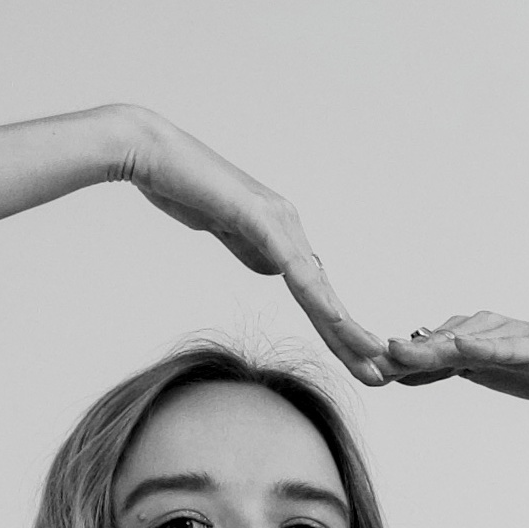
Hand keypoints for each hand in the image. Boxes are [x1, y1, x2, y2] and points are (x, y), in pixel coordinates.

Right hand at [114, 108, 392, 379]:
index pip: (315, 293)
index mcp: (280, 233)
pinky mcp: (259, 218)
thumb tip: (272, 268)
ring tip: (372, 360)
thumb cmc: (179, 185)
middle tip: (379, 377)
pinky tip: (339, 321)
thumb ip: (250, 247)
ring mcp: (277, 221)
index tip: (358, 364)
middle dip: (352, 340)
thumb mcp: (223, 228)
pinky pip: (294, 266)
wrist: (148, 150)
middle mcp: (288, 226)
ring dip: (346, 329)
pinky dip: (317, 296)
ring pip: (318, 286)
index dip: (338, 332)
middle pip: (326, 294)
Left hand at [375, 311, 528, 416]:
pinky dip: (481, 347)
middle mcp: (479, 329)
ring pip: (460, 343)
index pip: (422, 351)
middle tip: (363, 363)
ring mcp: (504, 337)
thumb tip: (402, 371)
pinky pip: (501, 347)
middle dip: (398, 355)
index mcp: (466, 337)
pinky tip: (461, 347)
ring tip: (397, 353)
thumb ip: (445, 368)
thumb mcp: (482, 372)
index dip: (392, 362)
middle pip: (432, 344)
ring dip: (428, 349)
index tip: (360, 371)